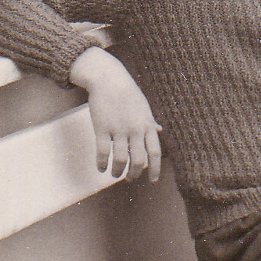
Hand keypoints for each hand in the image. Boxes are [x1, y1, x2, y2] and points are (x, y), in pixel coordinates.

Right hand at [70, 47, 161, 182]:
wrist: (109, 80)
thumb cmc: (128, 93)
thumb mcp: (144, 107)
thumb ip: (150, 121)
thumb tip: (160, 130)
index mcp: (147, 125)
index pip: (155, 152)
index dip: (155, 168)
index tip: (153, 180)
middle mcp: (135, 129)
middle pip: (138, 160)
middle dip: (134, 174)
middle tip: (130, 179)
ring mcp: (119, 129)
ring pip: (120, 160)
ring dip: (117, 172)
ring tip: (114, 175)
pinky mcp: (102, 128)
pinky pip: (103, 152)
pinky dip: (102, 164)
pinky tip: (101, 168)